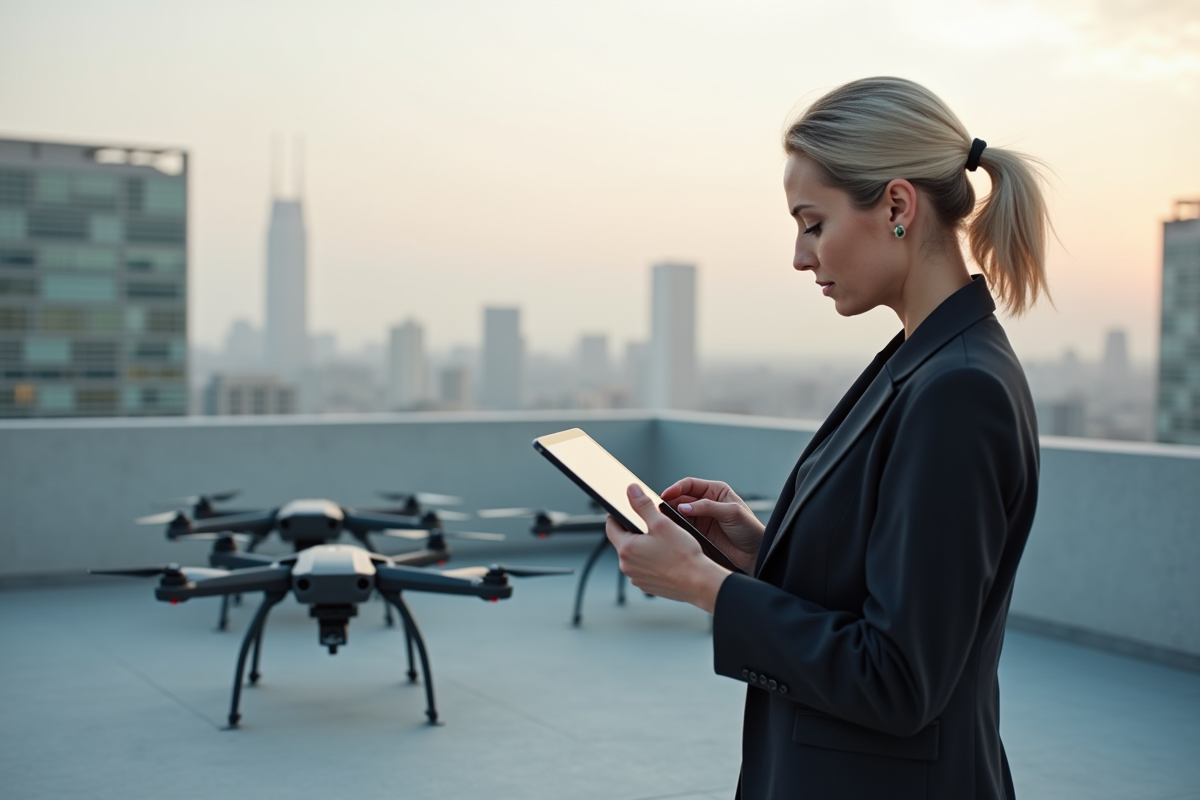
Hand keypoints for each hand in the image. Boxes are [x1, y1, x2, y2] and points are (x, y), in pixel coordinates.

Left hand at [606, 484, 730, 613]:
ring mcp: (637, 578)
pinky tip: (667, 558)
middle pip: (623, 541)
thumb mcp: (662, 523)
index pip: (610, 526)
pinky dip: (651, 562)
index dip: (617, 515)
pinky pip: (644, 569)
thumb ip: (643, 505)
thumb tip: (631, 491)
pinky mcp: (648, 586)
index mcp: (626, 549)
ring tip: (663, 542)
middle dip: (634, 531)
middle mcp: (627, 566)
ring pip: (634, 556)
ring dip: (643, 547)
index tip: (626, 511)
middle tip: (652, 525)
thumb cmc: (683, 555)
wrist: (699, 582)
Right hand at [660, 478, 764, 573]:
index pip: (690, 484)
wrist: (755, 554)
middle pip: (682, 498)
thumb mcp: (731, 512)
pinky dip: (676, 527)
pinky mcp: (699, 533)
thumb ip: (707, 507)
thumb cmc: (750, 529)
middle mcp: (707, 502)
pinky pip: (683, 527)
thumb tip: (683, 506)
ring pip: (679, 512)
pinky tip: (672, 529)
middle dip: (671, 501)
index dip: (677, 488)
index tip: (666, 494)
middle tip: (661, 509)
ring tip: (664, 519)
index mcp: (716, 491)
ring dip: (671, 515)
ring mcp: (702, 518)